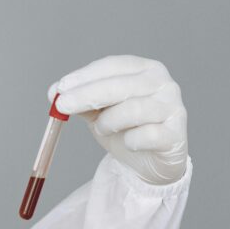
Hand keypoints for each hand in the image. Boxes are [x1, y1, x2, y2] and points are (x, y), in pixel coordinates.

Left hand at [48, 55, 187, 184]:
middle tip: (61, 105)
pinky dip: (130, 140)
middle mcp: (163, 84)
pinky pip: (146, 135)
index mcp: (144, 69)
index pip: (112, 66)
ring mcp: (173, 108)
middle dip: (86, 95)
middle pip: (120, 85)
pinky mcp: (176, 134)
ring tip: (102, 129)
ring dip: (108, 122)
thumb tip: (53, 93)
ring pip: (132, 110)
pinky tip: (128, 143)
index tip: (59, 88)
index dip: (84, 76)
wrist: (149, 162)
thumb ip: (80, 101)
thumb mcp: (99, 112)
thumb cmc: (124, 130)